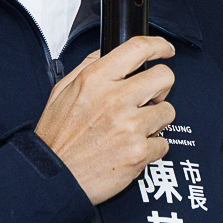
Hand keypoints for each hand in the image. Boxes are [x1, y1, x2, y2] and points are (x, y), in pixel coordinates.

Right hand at [34, 36, 176, 203]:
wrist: (55, 177)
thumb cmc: (57, 138)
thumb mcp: (62, 92)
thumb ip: (88, 67)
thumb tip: (108, 51)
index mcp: (95, 80)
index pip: (138, 48)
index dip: (159, 45)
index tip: (165, 50)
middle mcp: (114, 100)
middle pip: (164, 77)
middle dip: (162, 86)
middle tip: (151, 96)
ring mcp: (129, 127)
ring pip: (168, 111)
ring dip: (156, 120)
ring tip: (135, 128)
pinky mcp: (139, 153)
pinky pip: (163, 143)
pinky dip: (152, 147)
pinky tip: (132, 148)